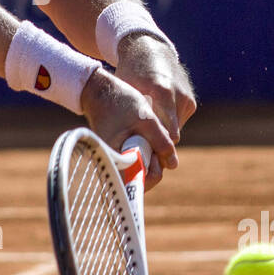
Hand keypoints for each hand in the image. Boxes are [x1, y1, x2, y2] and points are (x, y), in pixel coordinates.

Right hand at [79, 68, 175, 188]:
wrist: (100, 91)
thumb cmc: (120, 104)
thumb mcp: (147, 120)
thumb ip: (162, 143)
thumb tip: (173, 164)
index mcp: (116, 160)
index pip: (139, 184)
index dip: (155, 172)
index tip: (156, 153)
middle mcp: (112, 164)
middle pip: (140, 177)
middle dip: (154, 162)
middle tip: (153, 138)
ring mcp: (114, 159)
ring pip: (139, 168)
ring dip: (149, 154)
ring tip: (146, 132)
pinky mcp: (116, 152)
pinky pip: (134, 159)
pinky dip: (143, 150)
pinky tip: (141, 133)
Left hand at [114, 33, 197, 144]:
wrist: (149, 50)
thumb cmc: (131, 72)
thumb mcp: (126, 92)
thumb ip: (132, 115)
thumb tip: (129, 145)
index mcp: (161, 92)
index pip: (166, 132)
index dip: (156, 147)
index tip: (143, 155)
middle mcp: (179, 96)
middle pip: (171, 134)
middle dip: (159, 143)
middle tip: (142, 149)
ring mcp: (187, 99)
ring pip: (175, 130)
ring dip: (162, 133)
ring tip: (145, 130)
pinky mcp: (191, 102)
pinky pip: (178, 122)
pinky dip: (167, 124)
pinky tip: (154, 117)